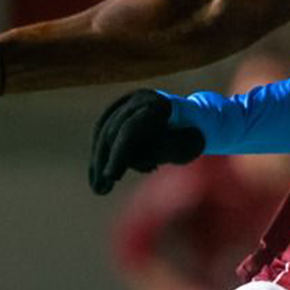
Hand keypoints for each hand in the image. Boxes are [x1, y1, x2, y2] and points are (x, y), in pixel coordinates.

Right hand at [89, 91, 205, 194]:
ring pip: (102, 132)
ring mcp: (125, 102)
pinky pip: (101, 132)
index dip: (119, 154)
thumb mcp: (185, 148)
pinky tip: (99, 176)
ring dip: (98, 162)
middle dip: (105, 162)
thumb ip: (160, 151)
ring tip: (100, 189)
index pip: (130, 130)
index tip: (112, 176)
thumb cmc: (191, 138)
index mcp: (157, 103)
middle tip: (102, 190)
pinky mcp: (116, 111)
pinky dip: (100, 155)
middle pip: (111, 131)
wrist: (191, 122)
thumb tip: (127, 158)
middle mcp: (137, 99)